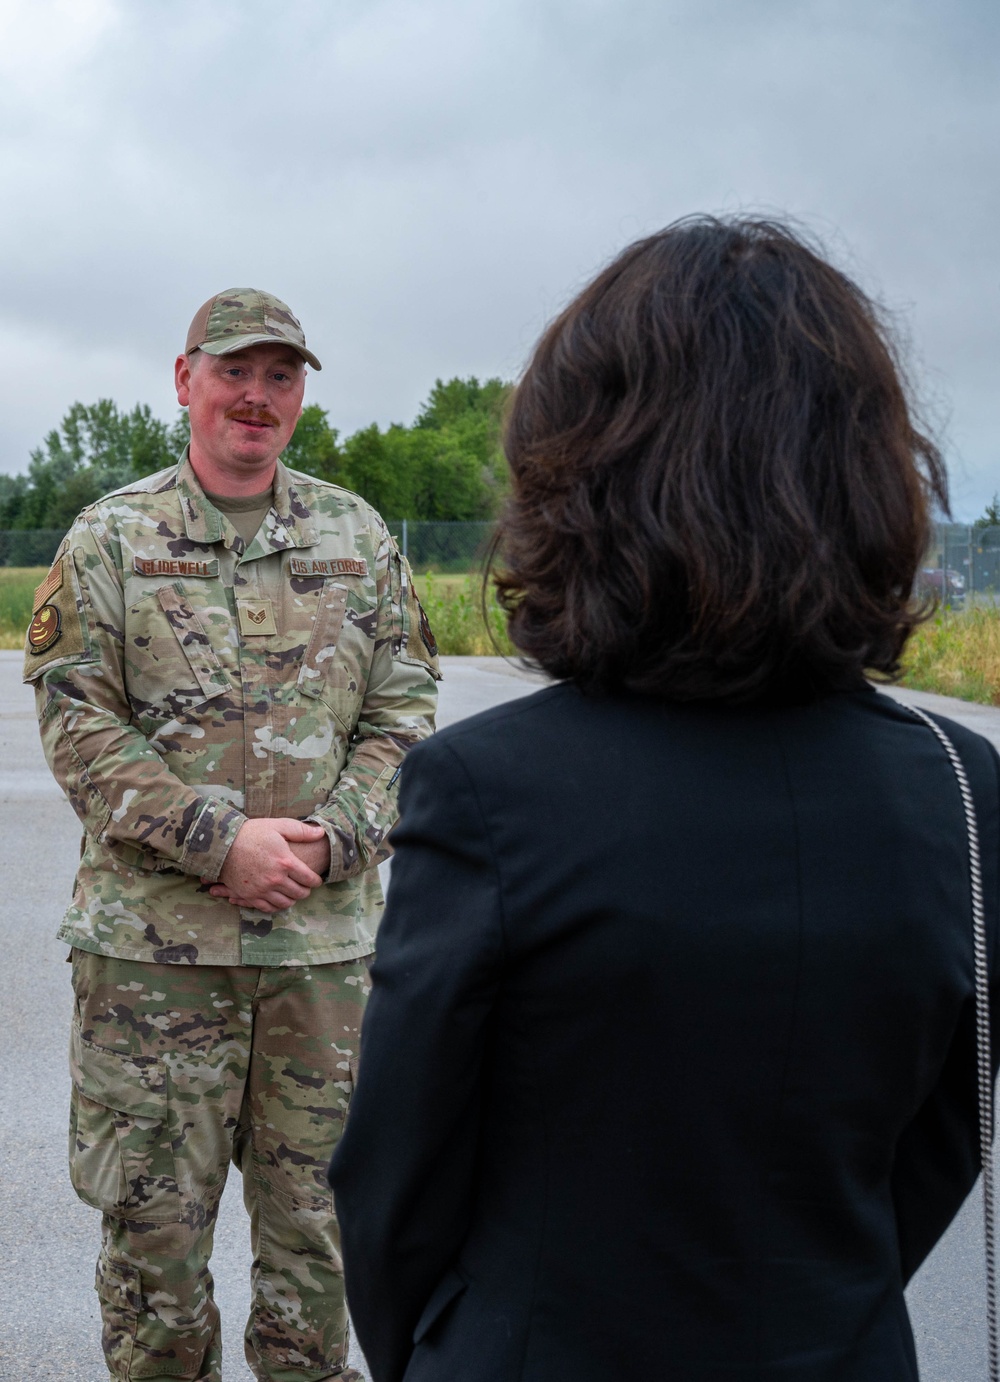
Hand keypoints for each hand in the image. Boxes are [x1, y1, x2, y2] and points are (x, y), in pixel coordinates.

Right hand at [203, 818, 326, 912]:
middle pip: (299, 893)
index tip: (317, 880)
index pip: (309, 879)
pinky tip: (279, 900)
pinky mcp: (249, 895)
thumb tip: (321, 832)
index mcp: (285, 862)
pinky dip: (277, 906)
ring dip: (293, 899)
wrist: (223, 843)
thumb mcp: (278, 826)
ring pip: (285, 903)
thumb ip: (301, 831)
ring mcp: (262, 889)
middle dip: (306, 891)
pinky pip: (268, 908)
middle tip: (306, 887)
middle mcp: (275, 879)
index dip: (316, 881)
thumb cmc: (252, 833)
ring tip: (294, 894)